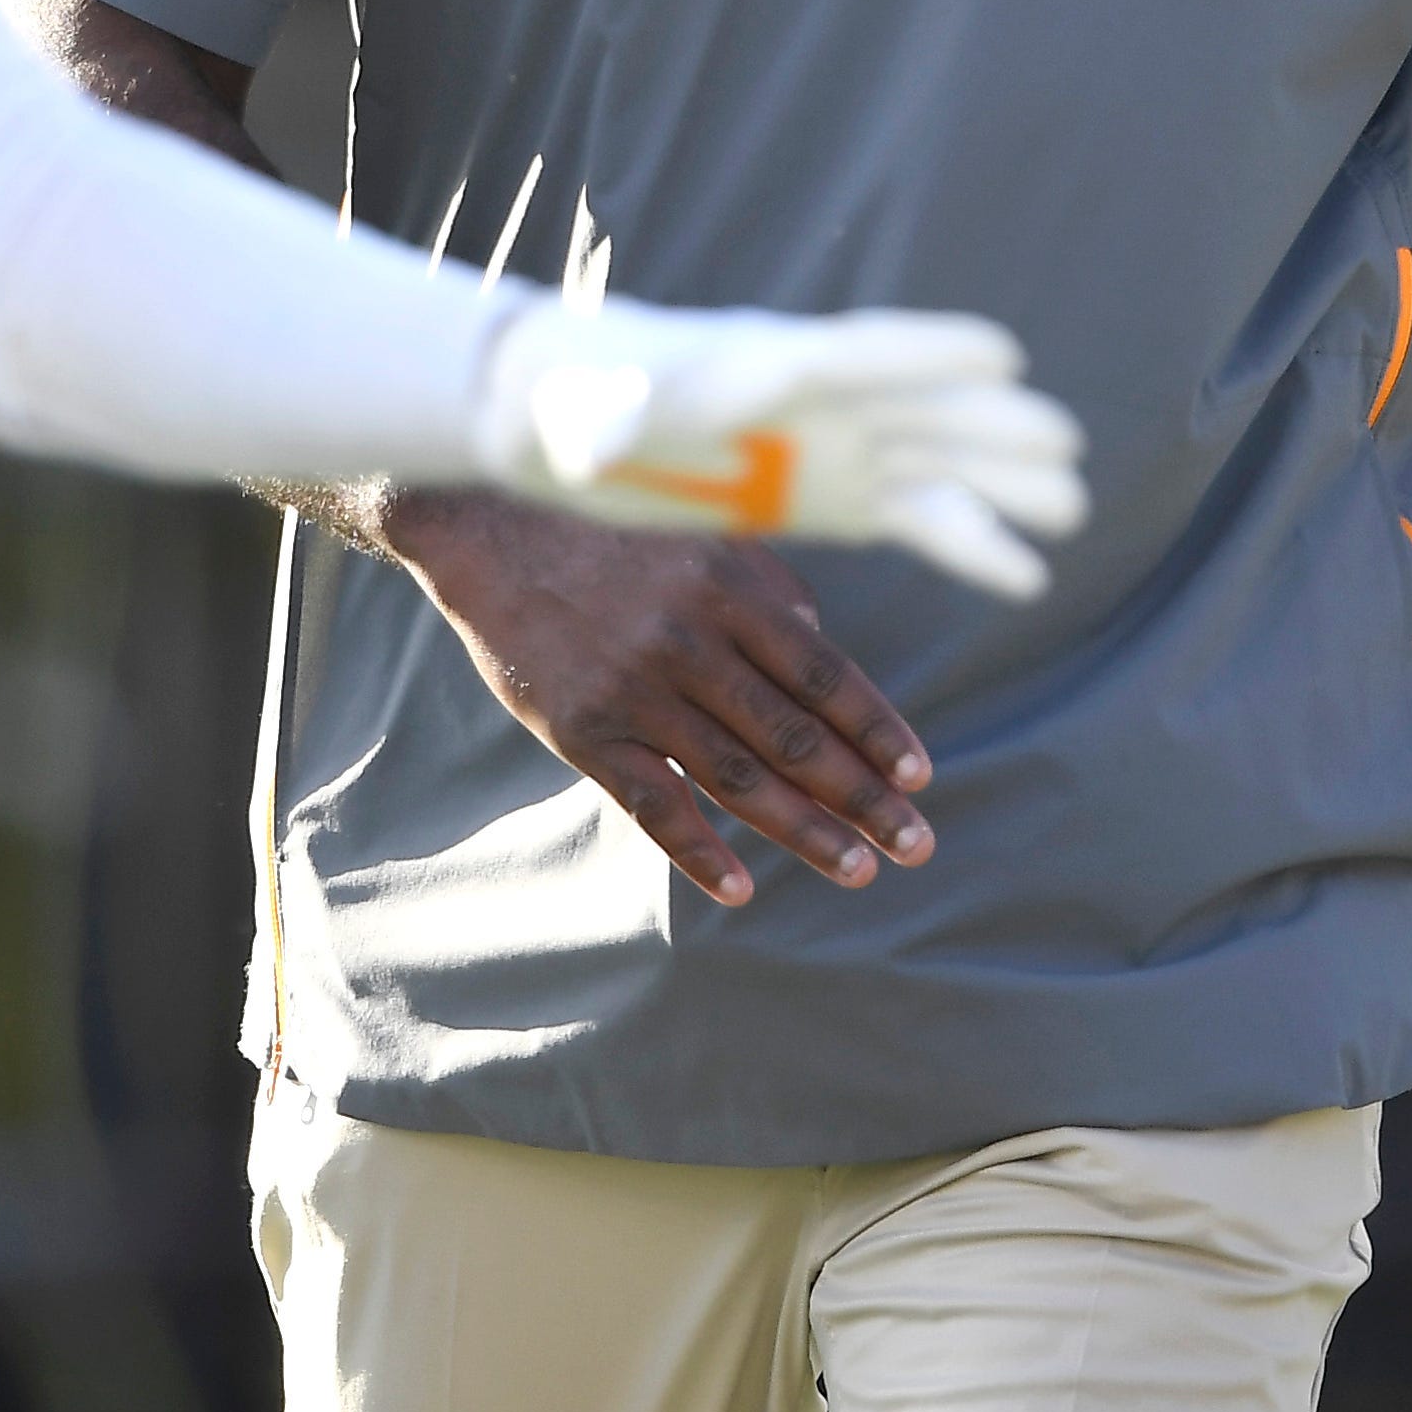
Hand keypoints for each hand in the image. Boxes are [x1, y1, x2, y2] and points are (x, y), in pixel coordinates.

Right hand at [376, 488, 941, 908]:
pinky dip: (698, 851)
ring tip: (857, 868)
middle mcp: (692, 641)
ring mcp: (637, 690)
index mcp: (732, 588)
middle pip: (796, 735)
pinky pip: (652, 803)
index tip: (919, 775)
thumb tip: (822, 649)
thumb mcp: (702, 534)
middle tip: (914, 842)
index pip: (825, 676)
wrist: (493, 524)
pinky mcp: (584, 729)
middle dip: (863, 795)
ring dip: (803, 830)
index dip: (877, 730)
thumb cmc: (614, 527)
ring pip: (737, 777)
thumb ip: (767, 591)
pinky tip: (740, 888)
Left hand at [476, 303, 1087, 596]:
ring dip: (1000, 483)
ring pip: (936, 461)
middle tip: (1064, 446)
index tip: (999, 353)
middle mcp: (816, 401)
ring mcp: (834, 448)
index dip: (928, 352)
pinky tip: (1027, 575)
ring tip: (1071, 507)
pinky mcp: (834, 499)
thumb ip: (604, 425)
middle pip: (920, 404)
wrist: (566, 415)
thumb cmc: (575, 400)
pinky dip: (972, 544)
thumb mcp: (581, 412)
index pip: (857, 353)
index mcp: (764, 363)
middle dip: (988, 423)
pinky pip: (919, 519)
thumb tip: (593, 446)